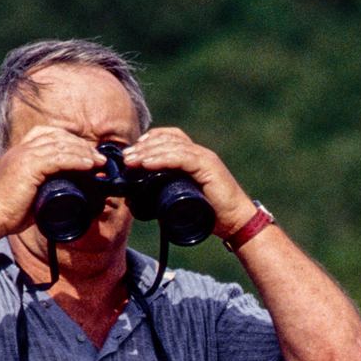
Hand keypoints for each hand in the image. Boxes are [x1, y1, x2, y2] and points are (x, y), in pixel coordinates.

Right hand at [0, 125, 105, 234]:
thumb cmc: (10, 212)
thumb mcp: (29, 192)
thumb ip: (43, 186)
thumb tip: (66, 193)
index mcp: (19, 151)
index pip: (47, 133)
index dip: (69, 139)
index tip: (86, 151)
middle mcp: (21, 149)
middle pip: (58, 136)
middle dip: (81, 146)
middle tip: (99, 158)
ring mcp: (24, 156)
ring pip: (61, 146)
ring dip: (83, 153)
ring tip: (99, 162)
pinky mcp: (28, 167)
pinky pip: (58, 158)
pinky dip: (76, 160)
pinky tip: (89, 165)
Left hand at [120, 128, 258, 236]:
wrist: (236, 223)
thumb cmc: (211, 215)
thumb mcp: (180, 202)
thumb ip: (161, 197)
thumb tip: (134, 201)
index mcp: (194, 157)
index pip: (169, 137)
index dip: (148, 141)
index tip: (130, 153)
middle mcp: (199, 153)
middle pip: (167, 139)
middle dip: (142, 146)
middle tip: (125, 157)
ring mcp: (205, 158)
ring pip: (172, 147)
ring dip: (148, 152)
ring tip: (130, 161)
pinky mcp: (209, 167)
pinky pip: (182, 158)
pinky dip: (163, 159)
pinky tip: (147, 163)